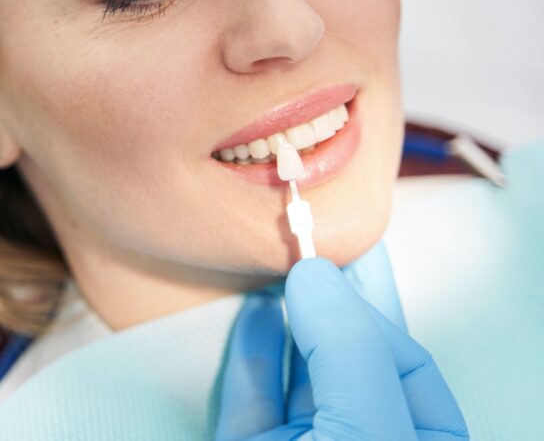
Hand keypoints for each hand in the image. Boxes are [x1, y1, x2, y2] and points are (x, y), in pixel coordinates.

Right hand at [216, 257, 468, 439]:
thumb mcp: (364, 430)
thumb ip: (347, 349)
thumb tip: (317, 275)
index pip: (408, 364)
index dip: (373, 306)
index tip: (345, 254)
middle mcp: (362, 439)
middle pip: (350, 359)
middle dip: (332, 301)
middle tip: (314, 239)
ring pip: (299, 373)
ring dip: (288, 317)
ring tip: (279, 264)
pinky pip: (253, 395)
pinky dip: (251, 350)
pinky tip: (254, 311)